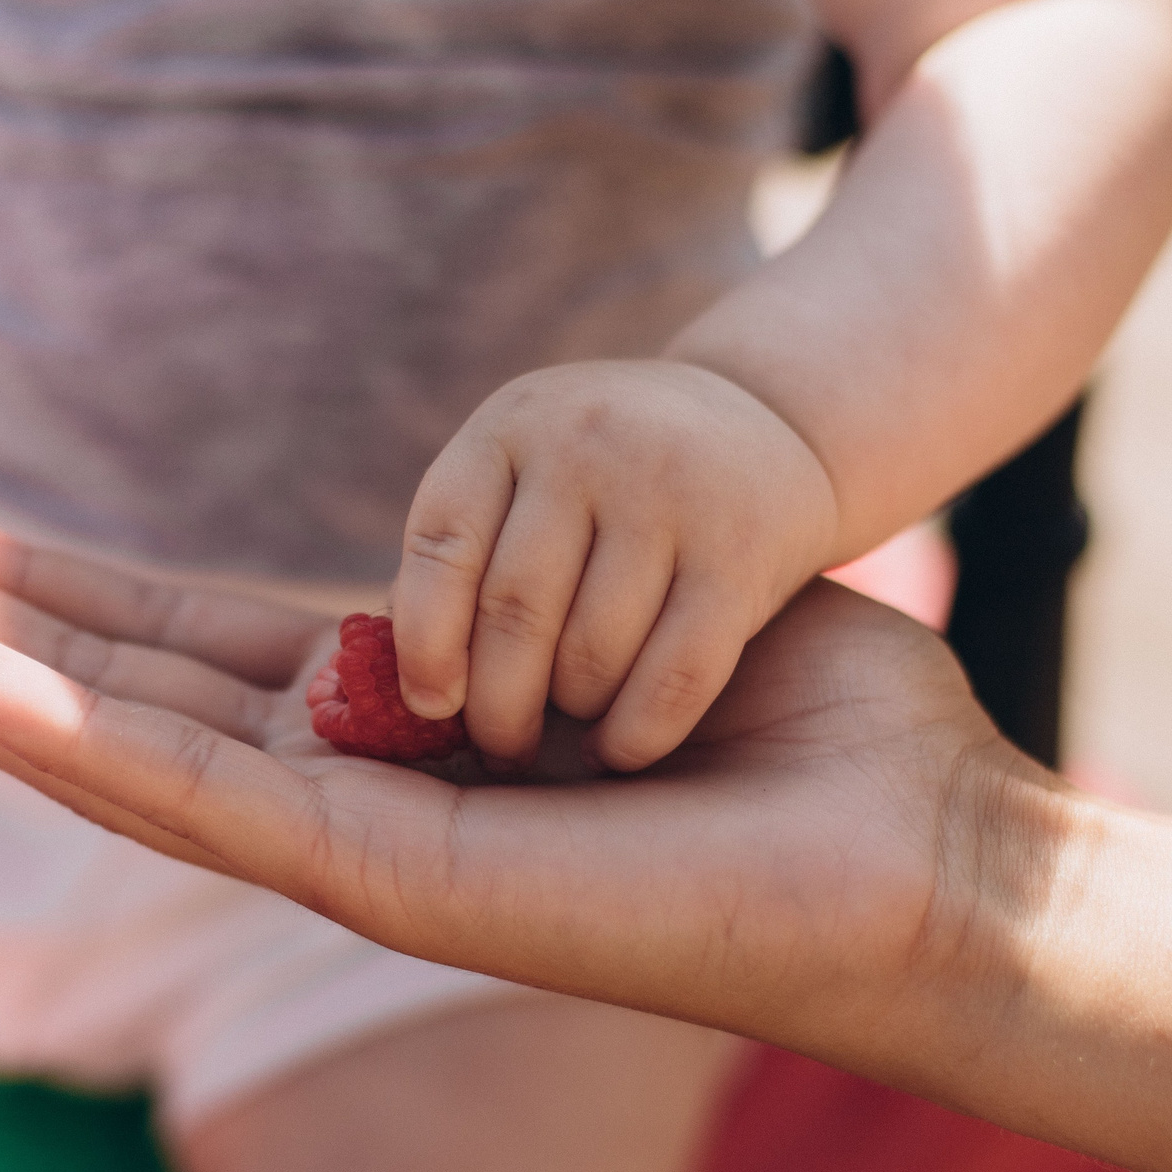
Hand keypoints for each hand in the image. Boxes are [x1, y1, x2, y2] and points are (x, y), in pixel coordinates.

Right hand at [0, 510, 1044, 1071]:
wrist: (930, 850)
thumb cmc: (805, 723)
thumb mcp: (616, 603)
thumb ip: (494, 585)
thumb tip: (434, 568)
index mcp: (397, 724)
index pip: (172, 651)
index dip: (34, 589)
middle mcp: (349, 790)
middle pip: (98, 696)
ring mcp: (357, 847)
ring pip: (106, 748)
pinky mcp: (399, 884)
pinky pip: (200, 794)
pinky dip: (59, 729)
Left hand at [391, 361, 836, 772]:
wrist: (767, 423)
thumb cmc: (608, 477)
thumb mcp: (527, 472)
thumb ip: (465, 557)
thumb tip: (404, 686)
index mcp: (510, 426)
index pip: (440, 545)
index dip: (423, 642)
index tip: (431, 707)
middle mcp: (586, 444)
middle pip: (514, 611)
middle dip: (497, 704)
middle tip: (499, 748)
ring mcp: (668, 492)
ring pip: (591, 651)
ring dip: (570, 713)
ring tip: (565, 730)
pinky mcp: (741, 550)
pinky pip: (675, 674)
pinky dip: (636, 731)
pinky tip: (618, 749)